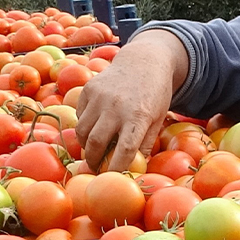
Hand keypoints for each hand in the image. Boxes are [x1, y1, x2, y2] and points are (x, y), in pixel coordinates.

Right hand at [76, 30, 187, 172]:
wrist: (144, 61)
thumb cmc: (156, 94)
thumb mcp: (159, 118)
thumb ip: (146, 141)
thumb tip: (136, 166)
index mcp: (138, 117)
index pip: (124, 150)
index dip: (116, 168)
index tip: (112, 178)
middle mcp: (115, 107)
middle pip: (96, 143)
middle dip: (93, 161)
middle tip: (95, 169)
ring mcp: (99, 97)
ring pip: (82, 131)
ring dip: (85, 145)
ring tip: (92, 151)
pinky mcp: (88, 89)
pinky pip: (80, 115)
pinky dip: (84, 125)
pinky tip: (93, 127)